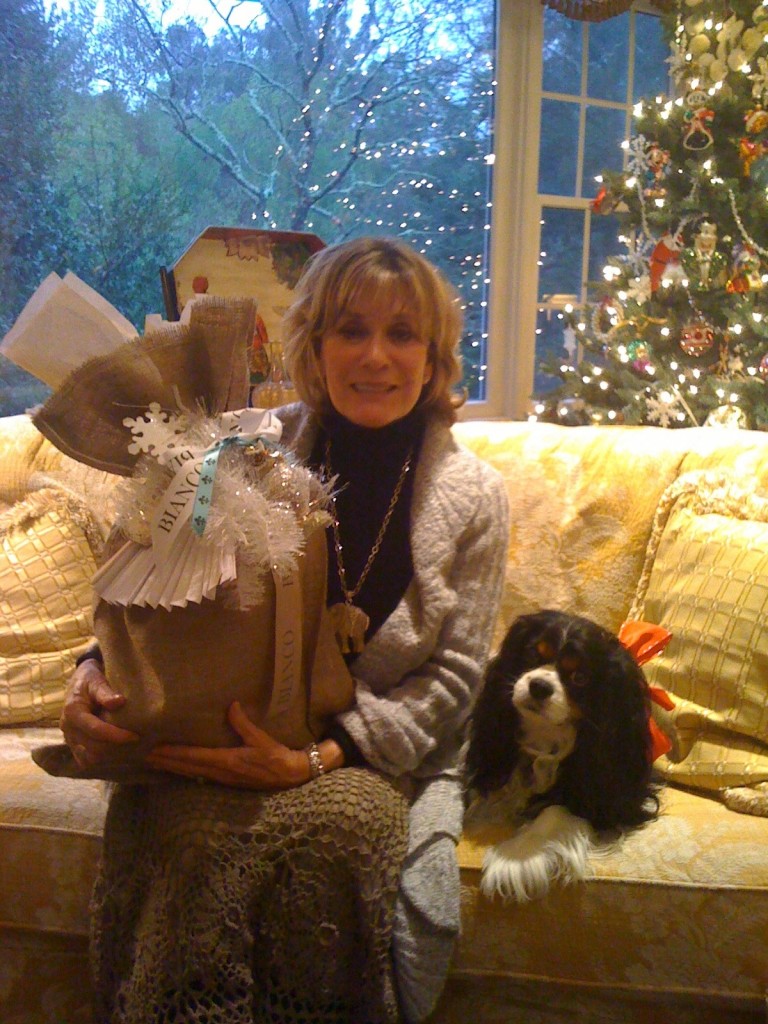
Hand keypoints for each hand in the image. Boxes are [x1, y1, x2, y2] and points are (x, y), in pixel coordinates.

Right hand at [60, 658, 138, 768]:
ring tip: (129, 749)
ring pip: (89, 758)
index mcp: (72, 712)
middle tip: (137, 742)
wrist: (79, 681)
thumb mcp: (96, 679)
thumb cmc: (90, 678)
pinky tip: (118, 753)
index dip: (115, 735)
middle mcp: (68, 729)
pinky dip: (102, 759)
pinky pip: (86, 760)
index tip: (135, 736)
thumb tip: (119, 702)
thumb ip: (105, 692)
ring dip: (110, 756)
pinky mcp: (74, 745)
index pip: (95, 730)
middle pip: (92, 747)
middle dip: (115, 747)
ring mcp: (70, 739)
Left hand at [144, 702, 311, 789]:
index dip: (172, 753)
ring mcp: (220, 779)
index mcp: (226, 761)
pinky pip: (197, 775)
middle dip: (164, 761)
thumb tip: (231, 705)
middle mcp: (219, 772)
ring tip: (153, 761)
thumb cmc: (275, 756)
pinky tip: (176, 767)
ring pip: (189, 773)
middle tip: (143, 755)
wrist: (288, 776)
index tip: (154, 749)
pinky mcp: (224, 780)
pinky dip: (183, 770)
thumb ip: (243, 723)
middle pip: (185, 767)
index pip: (193, 756)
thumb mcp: (261, 738)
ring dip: (171, 767)